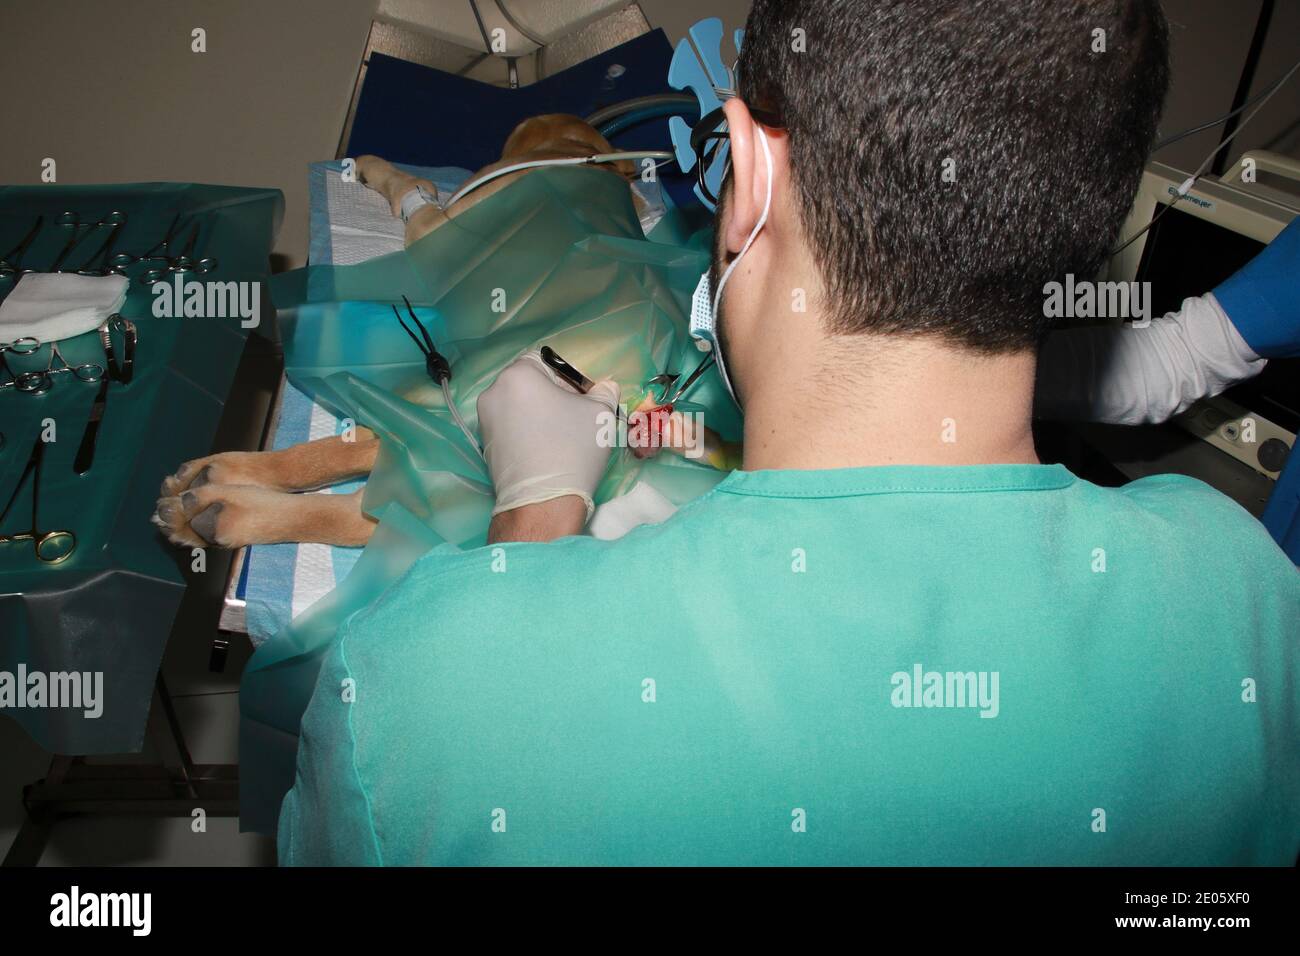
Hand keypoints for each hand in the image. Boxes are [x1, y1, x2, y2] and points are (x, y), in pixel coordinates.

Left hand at [477, 351, 619, 520]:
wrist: (543, 503)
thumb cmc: (572, 450)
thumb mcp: (600, 413)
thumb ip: (604, 391)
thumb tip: (604, 387)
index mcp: (517, 375)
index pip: (546, 361)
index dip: (568, 377)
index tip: (582, 400)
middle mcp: (493, 393)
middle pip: (529, 384)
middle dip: (553, 396)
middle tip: (574, 419)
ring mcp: (484, 421)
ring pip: (519, 406)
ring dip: (539, 414)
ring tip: (560, 438)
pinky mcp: (484, 445)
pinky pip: (510, 427)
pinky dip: (526, 432)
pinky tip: (544, 451)